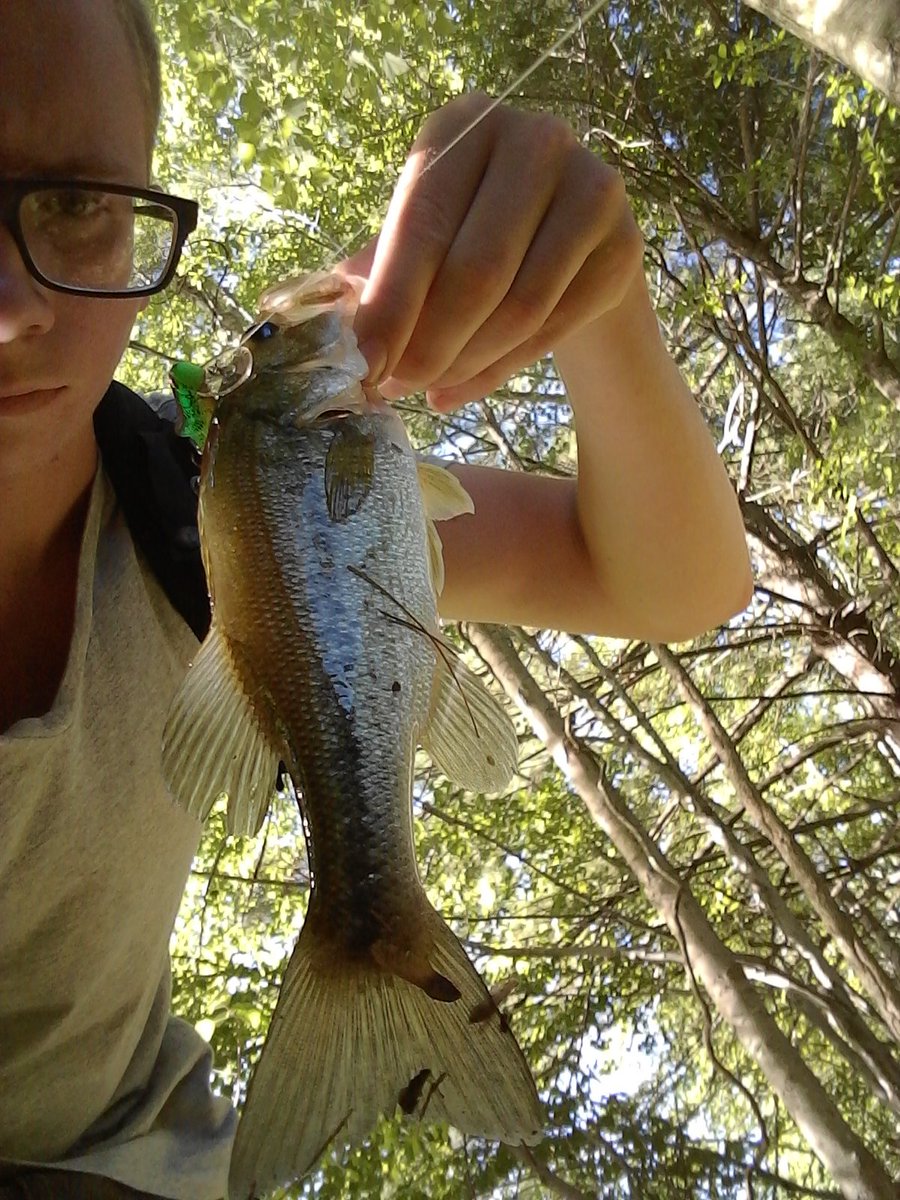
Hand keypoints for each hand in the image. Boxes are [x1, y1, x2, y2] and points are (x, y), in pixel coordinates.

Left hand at [336, 93, 643, 410]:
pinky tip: (462, 389)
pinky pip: (553, 329)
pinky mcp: (624, 245)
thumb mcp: (423, 233)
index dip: (391, 304)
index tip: (364, 362)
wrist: (567, 240)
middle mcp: (534, 140)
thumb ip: (382, 268)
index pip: (422, 224)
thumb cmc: (472, 230)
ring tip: (429, 389)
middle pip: (477, 271)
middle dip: (429, 344)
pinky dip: (500, 370)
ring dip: (465, 363)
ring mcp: (591, 187)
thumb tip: (338, 318)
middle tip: (398, 386)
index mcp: (465, 125)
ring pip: (521, 308)